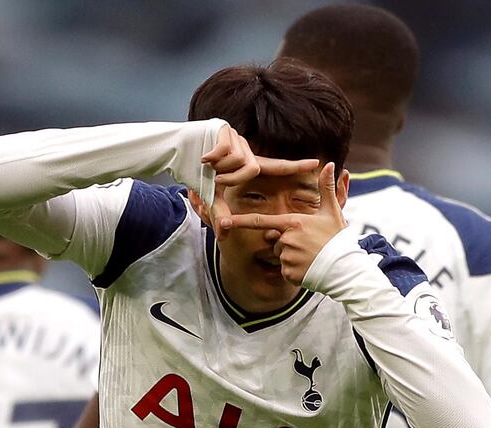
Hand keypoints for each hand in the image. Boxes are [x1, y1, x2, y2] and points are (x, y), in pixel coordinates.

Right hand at [200, 125, 319, 239]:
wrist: (173, 151)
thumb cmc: (193, 172)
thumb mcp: (209, 195)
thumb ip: (220, 213)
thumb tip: (224, 234)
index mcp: (246, 162)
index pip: (275, 166)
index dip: (295, 166)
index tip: (317, 163)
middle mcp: (245, 148)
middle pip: (253, 168)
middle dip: (232, 178)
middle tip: (215, 178)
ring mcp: (235, 137)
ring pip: (239, 160)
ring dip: (220, 168)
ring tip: (207, 164)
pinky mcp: (224, 129)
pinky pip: (226, 151)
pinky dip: (212, 158)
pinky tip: (202, 157)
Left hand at [222, 162, 346, 284]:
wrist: (345, 268)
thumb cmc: (337, 239)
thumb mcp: (332, 212)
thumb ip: (326, 188)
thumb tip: (329, 164)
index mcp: (293, 223)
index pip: (260, 221)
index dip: (240, 221)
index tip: (223, 222)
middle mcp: (287, 239)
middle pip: (276, 241)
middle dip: (288, 244)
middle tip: (309, 246)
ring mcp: (287, 258)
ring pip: (281, 256)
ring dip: (292, 257)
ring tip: (311, 257)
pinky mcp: (289, 274)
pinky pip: (285, 271)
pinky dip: (294, 271)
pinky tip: (308, 268)